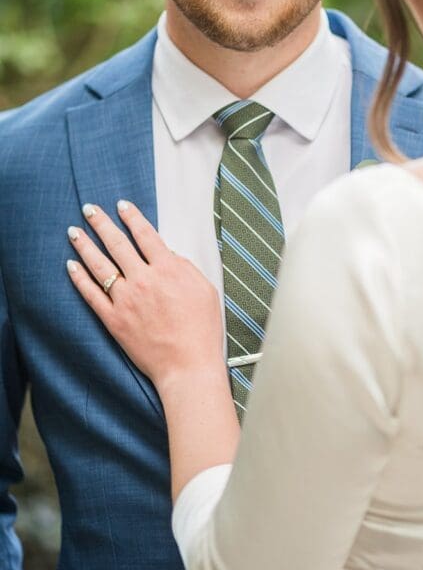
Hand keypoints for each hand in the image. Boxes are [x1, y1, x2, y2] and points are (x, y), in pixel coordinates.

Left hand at [67, 201, 224, 392]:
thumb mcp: (205, 289)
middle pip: (117, 244)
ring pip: (100, 265)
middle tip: (89, 209)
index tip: (122, 205)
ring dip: (85, 245)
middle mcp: (143, 280)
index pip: (145, 235)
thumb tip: (168, 255)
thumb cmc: (202, 330)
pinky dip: (79, 278)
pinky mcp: (114, 320)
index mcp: (168, 269)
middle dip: (101, 223)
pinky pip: (92, 294)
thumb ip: (185, 268)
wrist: (188, 364)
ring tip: (73, 231)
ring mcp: (126, 300)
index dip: (132, 217)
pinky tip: (71, 265)